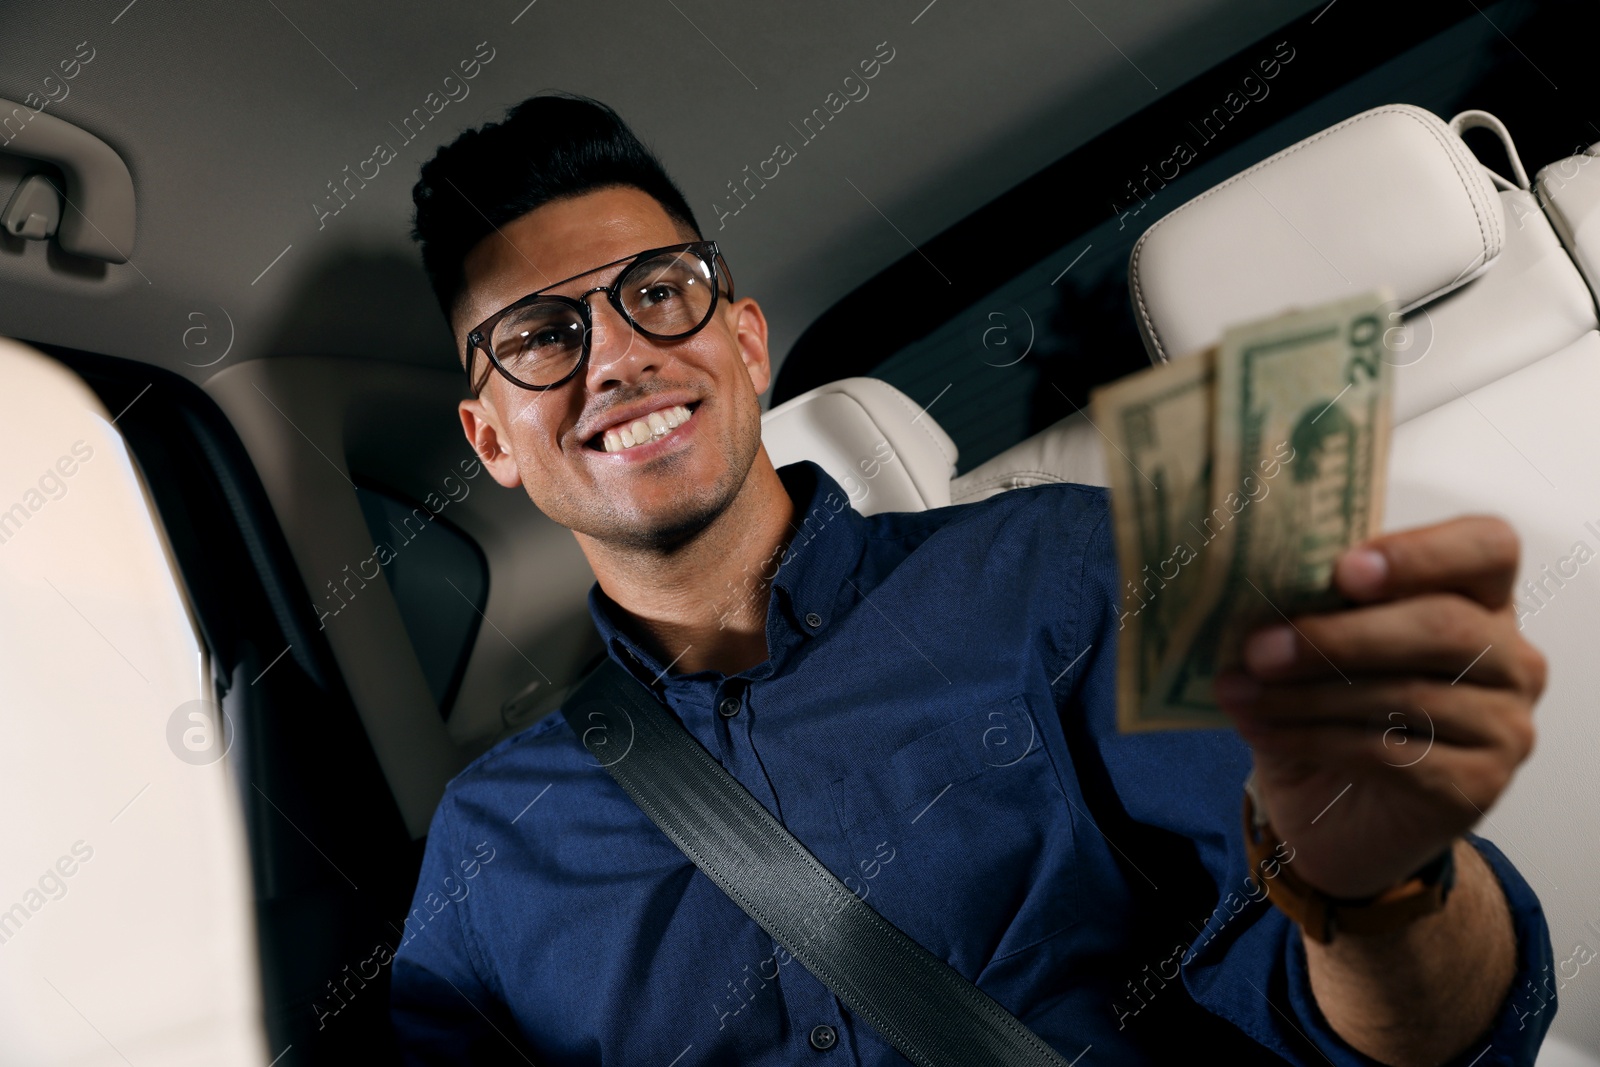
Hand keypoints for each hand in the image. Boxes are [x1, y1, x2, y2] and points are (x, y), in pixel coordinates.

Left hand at [1213, 515, 1545, 899]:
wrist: (1333, 815)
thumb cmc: (1330, 711)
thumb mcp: (1313, 649)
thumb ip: (1308, 611)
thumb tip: (1251, 590)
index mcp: (1477, 597)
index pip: (1487, 548)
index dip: (1421, 553)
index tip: (1345, 569)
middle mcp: (1509, 657)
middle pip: (1443, 625)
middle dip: (1338, 636)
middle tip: (1259, 647)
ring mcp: (1504, 724)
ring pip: (1409, 694)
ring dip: (1308, 694)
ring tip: (1242, 693)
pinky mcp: (1478, 784)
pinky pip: (1392, 753)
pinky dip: (1313, 739)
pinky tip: (1262, 731)